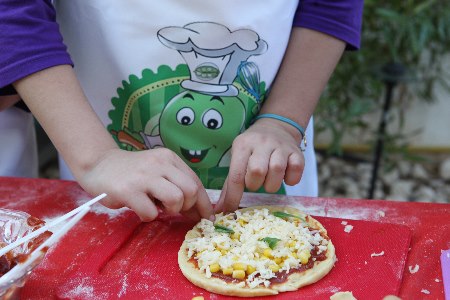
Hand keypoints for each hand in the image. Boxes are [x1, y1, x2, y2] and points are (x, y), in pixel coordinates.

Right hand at [78, 148, 213, 221]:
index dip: (204, 203)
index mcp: (169, 158)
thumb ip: (176, 184)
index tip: (207, 217)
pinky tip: (140, 209)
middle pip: (190, 190)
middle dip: (187, 206)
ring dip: (170, 210)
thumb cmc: (132, 172)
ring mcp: (144, 176)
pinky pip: (151, 212)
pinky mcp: (128, 190)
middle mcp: (159, 163)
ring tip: (157, 207)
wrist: (98, 164)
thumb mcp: (157, 171)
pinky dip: (148, 216)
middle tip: (172, 209)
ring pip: (176, 198)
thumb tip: (199, 211)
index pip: (195, 182)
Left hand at [215, 118, 303, 211]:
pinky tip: (285, 176)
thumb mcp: (238, 157)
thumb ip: (230, 183)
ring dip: (271, 184)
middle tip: (256, 182)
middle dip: (255, 184)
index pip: (236, 174)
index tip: (230, 211)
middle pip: (257, 171)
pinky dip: (291, 179)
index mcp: (243, 145)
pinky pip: (296, 170)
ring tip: (269, 180)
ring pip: (277, 170)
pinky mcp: (296, 151)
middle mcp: (262, 143)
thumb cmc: (253, 149)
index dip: (233, 196)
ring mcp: (281, 146)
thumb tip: (220, 209)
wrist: (276, 126)